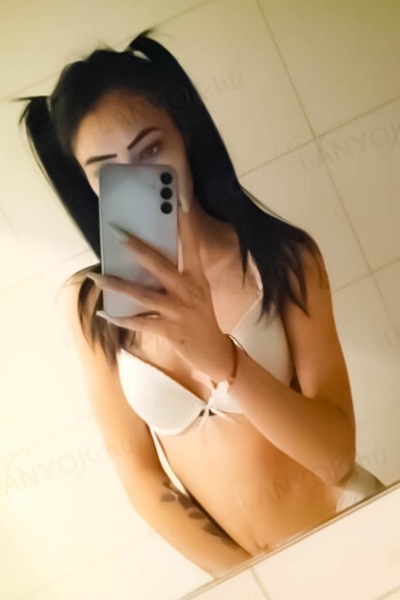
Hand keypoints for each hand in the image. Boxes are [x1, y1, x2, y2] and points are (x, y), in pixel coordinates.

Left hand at [88, 207, 232, 380]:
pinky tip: (105, 312)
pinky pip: (140, 322)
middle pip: (160, 265)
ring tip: (97, 277)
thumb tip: (149, 256)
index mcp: (196, 277)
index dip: (185, 224)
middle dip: (138, 249)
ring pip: (143, 295)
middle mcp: (188, 291)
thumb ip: (179, 274)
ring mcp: (178, 311)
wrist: (214, 352)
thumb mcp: (198, 291)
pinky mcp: (170, 330)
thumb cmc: (202, 317)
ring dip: (118, 285)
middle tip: (117, 233)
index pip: (191, 245)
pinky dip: (121, 318)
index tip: (179, 201)